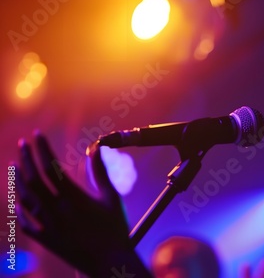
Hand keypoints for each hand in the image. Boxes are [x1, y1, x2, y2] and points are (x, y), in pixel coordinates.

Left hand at [15, 132, 150, 276]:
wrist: (109, 263)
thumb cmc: (114, 228)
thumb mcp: (111, 197)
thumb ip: (100, 172)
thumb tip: (94, 148)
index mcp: (74, 198)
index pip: (51, 167)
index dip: (42, 149)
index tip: (37, 134)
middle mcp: (57, 210)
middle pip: (34, 180)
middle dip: (26, 158)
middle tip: (23, 144)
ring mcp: (49, 226)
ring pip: (26, 200)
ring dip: (18, 180)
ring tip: (14, 165)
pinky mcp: (47, 240)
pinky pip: (26, 224)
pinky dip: (19, 210)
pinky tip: (17, 201)